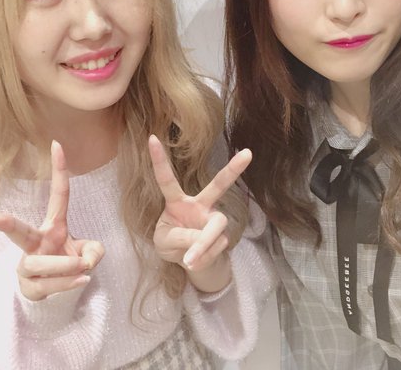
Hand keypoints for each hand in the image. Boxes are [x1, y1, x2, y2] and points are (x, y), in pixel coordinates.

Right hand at [0, 140, 104, 300]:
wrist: (50, 291)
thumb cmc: (67, 262)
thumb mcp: (88, 252)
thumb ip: (94, 250)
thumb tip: (87, 260)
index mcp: (52, 227)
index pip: (57, 195)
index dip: (58, 170)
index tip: (57, 144)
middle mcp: (35, 244)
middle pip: (19, 233)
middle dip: (7, 224)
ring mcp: (29, 267)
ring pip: (39, 264)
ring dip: (64, 265)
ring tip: (82, 267)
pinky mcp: (30, 288)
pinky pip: (48, 285)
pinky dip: (68, 283)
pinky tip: (83, 279)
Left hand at [148, 135, 251, 273]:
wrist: (189, 262)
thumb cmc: (171, 243)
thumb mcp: (164, 242)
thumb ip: (180, 237)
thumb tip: (202, 239)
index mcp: (177, 201)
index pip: (166, 179)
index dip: (159, 160)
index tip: (151, 137)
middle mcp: (200, 205)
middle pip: (218, 185)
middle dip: (233, 170)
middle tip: (249, 153)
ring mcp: (213, 219)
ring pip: (215, 227)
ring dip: (202, 245)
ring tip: (189, 259)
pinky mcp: (223, 235)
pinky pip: (215, 248)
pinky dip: (202, 258)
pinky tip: (196, 260)